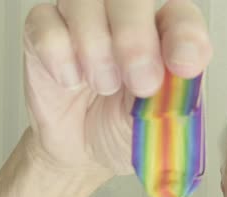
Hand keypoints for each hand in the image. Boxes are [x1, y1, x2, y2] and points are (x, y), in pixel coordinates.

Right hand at [22, 0, 211, 175]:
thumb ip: (178, 94)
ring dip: (96, 48)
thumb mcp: (161, 122)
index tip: (182, 68)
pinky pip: (45, 22)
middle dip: (134, 38)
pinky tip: (71, 82)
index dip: (184, 36)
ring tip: (104, 87)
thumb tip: (184, 68)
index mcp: (164, 36)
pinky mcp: (42, 32)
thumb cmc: (126, 129)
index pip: (181, 16)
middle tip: (140, 83)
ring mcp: (82, 20)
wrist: (84, 151)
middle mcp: (124, 19)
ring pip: (84, 1)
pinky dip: (59, 56)